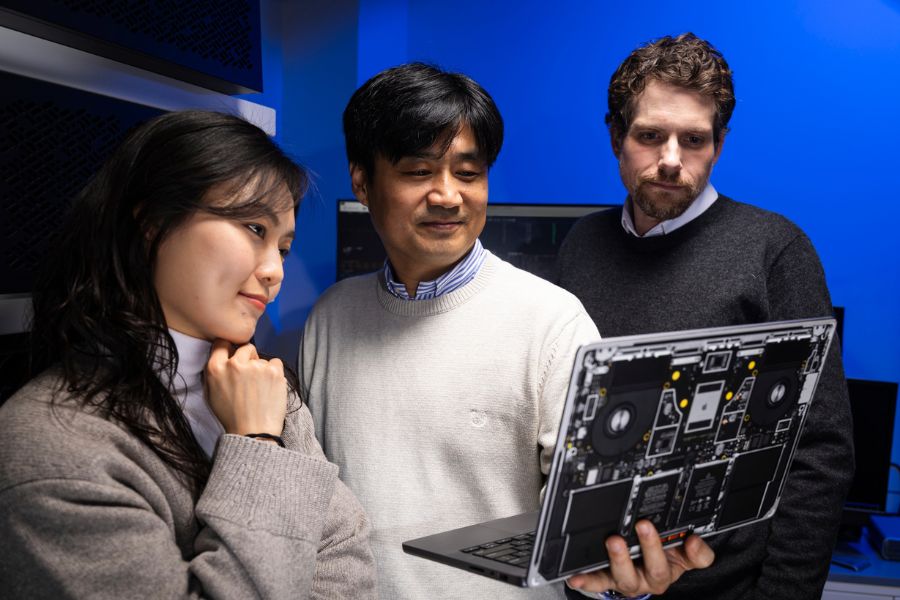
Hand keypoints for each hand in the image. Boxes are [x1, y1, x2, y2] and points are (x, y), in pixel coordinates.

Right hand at [205, 339, 286, 436]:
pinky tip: (270, 387)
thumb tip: (223, 356)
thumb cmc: (232, 416)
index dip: (230, 348)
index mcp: (215, 368)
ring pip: (262, 358)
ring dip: (262, 369)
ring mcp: (256, 366)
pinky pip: (275, 362)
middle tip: (250, 376)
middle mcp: (235, 364)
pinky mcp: (273, 371)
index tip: (234, 354)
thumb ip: (215, 372)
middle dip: (249, 358)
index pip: (222, 343)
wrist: (253, 432)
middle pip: (245, 347)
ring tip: (260, 389)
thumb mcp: (211, 393)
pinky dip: (275, 372)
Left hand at [566, 520, 714, 596]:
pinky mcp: (605, 578)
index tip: (683, 537)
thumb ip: (697, 552)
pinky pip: (595, 580)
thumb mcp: (686, 557)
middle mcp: (645, 579)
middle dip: (649, 548)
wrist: (645, 570)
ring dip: (619, 560)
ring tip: (614, 543)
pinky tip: (575, 575)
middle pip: (651, 571)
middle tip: (644, 526)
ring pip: (623, 576)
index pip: (678, 564)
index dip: (681, 552)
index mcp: (665, 572)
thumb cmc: (664, 560)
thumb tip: (694, 541)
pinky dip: (584, 579)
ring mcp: (624, 579)